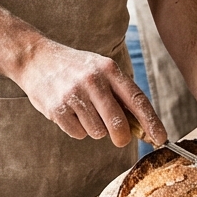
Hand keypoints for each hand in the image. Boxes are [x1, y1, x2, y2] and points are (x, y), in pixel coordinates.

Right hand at [12, 39, 166, 147]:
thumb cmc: (74, 68)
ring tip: (83, 111)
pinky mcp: (57, 109)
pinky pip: (78, 133)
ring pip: (97, 132)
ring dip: (94, 129)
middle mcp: (92, 81)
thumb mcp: (100, 69)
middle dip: (121, 137)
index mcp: (109, 69)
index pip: (137, 99)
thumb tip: (142, 127)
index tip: (161, 138)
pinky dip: (77, 129)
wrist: (35, 58)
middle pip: (118, 125)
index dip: (151, 122)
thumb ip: (120, 94)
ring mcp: (73, 95)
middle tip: (118, 137)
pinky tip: (69, 112)